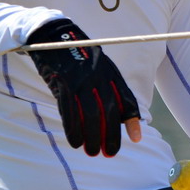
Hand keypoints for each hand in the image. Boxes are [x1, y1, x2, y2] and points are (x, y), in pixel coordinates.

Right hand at [26, 18, 141, 156]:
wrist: (52, 37)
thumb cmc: (78, 56)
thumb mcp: (98, 67)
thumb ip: (109, 87)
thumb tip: (120, 115)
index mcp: (111, 72)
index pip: (126, 98)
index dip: (132, 120)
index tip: (137, 139)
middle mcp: (99, 76)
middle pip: (108, 111)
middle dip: (111, 134)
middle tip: (110, 153)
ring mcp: (80, 79)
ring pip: (89, 114)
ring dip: (92, 136)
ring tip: (92, 152)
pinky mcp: (62, 83)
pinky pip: (69, 111)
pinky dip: (72, 129)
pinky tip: (75, 142)